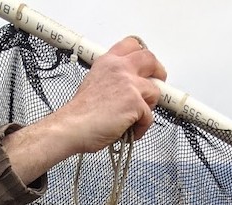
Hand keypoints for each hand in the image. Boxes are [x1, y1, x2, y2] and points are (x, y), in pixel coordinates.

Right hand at [4, 36, 165, 182]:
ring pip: (155, 92)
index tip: (148, 66)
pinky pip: (150, 117)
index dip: (143, 55)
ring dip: (149, 107)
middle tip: (157, 85)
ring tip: (135, 118)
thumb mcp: (94, 82)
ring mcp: (129, 84)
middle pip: (150, 60)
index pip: (132, 45)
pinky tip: (129, 131)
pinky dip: (142, 128)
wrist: (72, 126)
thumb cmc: (80, 113)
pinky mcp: (135, 102)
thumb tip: (127, 89)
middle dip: (158, 73)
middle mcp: (119, 68)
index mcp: (108, 62)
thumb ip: (112, 79)